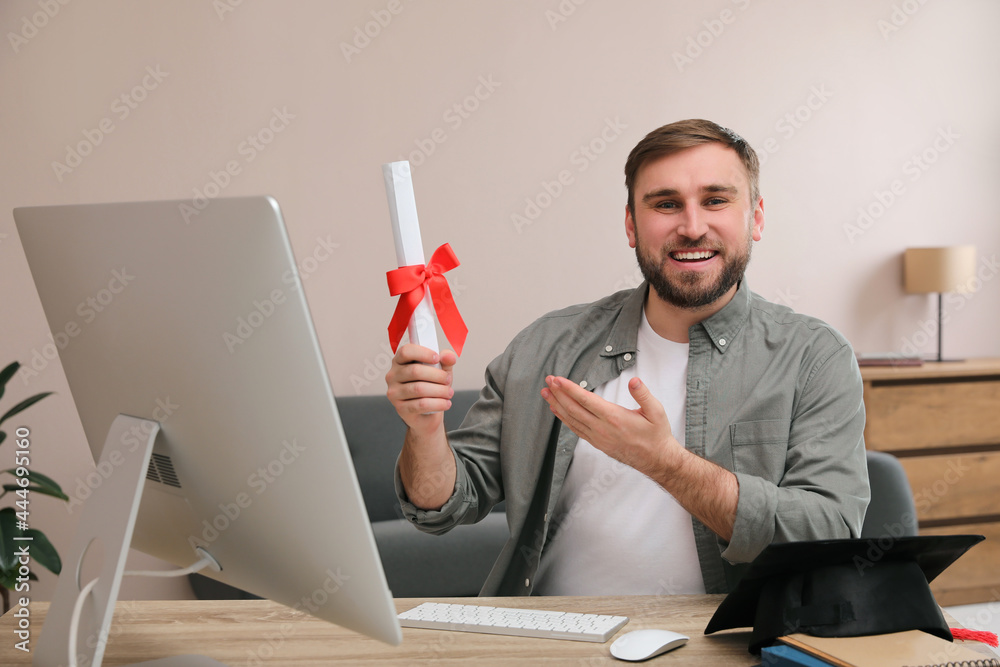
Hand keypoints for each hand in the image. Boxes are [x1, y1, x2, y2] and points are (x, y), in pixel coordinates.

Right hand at [385, 344, 457, 434]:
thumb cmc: (431, 387)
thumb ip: (445, 361)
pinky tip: (446, 403)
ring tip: (449, 393)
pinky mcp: (400, 408)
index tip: (437, 358)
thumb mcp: (440, 371)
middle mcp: (393, 376)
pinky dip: (437, 404)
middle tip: (448, 380)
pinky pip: (420, 404)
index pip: (406, 351)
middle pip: (415, 371)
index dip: (422, 353)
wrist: (427, 414)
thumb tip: (449, 356)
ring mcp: (394, 393)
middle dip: (437, 375)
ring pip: (419, 389)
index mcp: (400, 361)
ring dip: (439, 391)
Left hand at [540, 375, 678, 476]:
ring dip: (557, 405)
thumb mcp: (656, 411)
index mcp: (614, 418)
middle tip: (548, 381)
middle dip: (559, 394)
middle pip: (574, 409)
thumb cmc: (656, 434)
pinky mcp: (597, 443)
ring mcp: (598, 437)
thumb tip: (634, 381)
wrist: (656, 459)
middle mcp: (602, 428)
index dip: (569, 389)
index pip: (586, 400)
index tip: (557, 380)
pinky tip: (557, 411)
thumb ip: (644, 394)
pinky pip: (576, 430)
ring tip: (546, 393)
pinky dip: (564, 419)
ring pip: (572, 420)